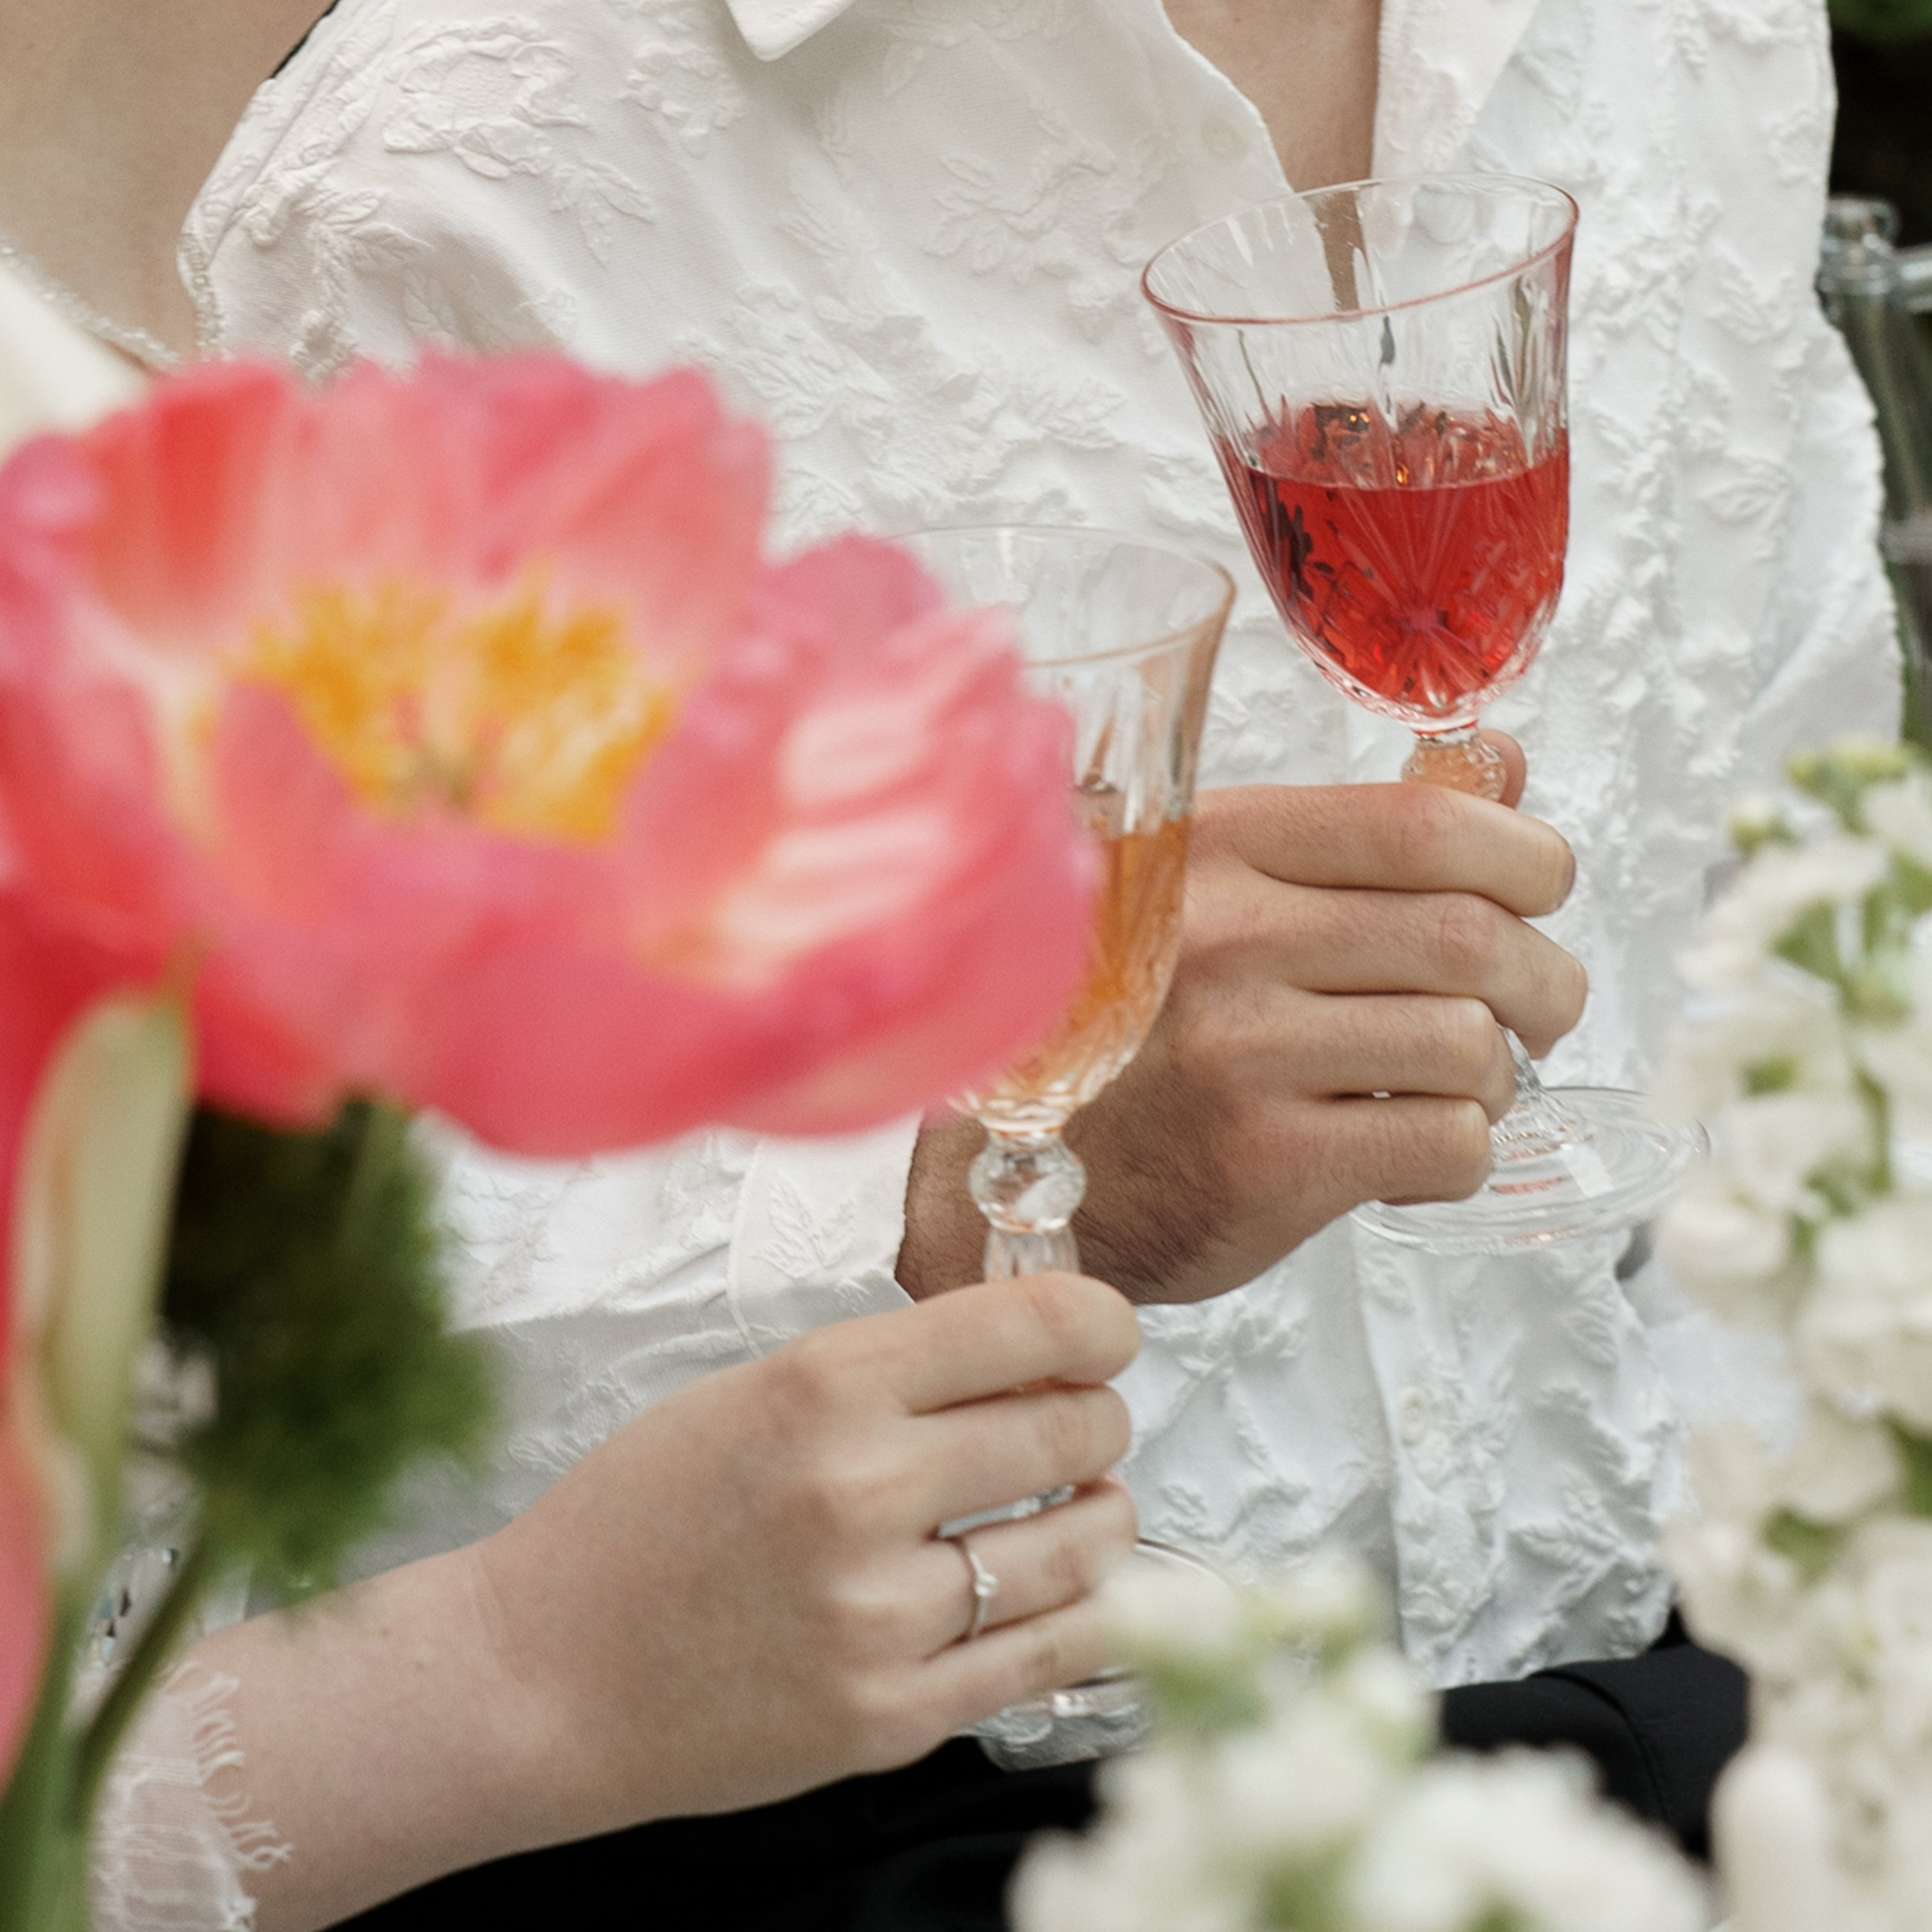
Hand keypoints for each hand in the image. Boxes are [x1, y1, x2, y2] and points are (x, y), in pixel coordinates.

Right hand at [481, 1272, 1139, 1831]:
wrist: (539, 1676)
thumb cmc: (638, 1522)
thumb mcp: (749, 1393)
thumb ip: (888, 1370)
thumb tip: (1035, 1348)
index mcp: (821, 1387)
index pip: (1030, 1324)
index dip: (1100, 1321)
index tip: (1107, 1333)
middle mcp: (861, 1490)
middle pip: (1074, 1426)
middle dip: (1096, 1415)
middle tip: (1080, 1421)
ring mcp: (881, 1614)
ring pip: (1086, 1544)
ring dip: (1104, 1514)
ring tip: (1082, 1507)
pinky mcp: (892, 1717)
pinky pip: (1054, 1653)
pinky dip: (1087, 1610)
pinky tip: (1068, 1586)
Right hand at [899, 736, 1583, 1304]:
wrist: (1022, 1172)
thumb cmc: (1139, 1031)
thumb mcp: (1221, 899)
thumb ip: (1360, 835)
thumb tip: (1501, 764)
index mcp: (1218, 848)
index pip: (1423, 824)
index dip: (1525, 856)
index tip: (1540, 892)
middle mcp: (1225, 936)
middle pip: (1470, 936)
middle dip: (1545, 982)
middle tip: (1537, 1013)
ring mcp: (1241, 1049)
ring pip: (1470, 1045)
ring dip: (1496, 1077)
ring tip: (1453, 1089)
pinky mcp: (1265, 1160)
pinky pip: (1446, 1143)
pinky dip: (1460, 1153)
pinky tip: (1404, 1152)